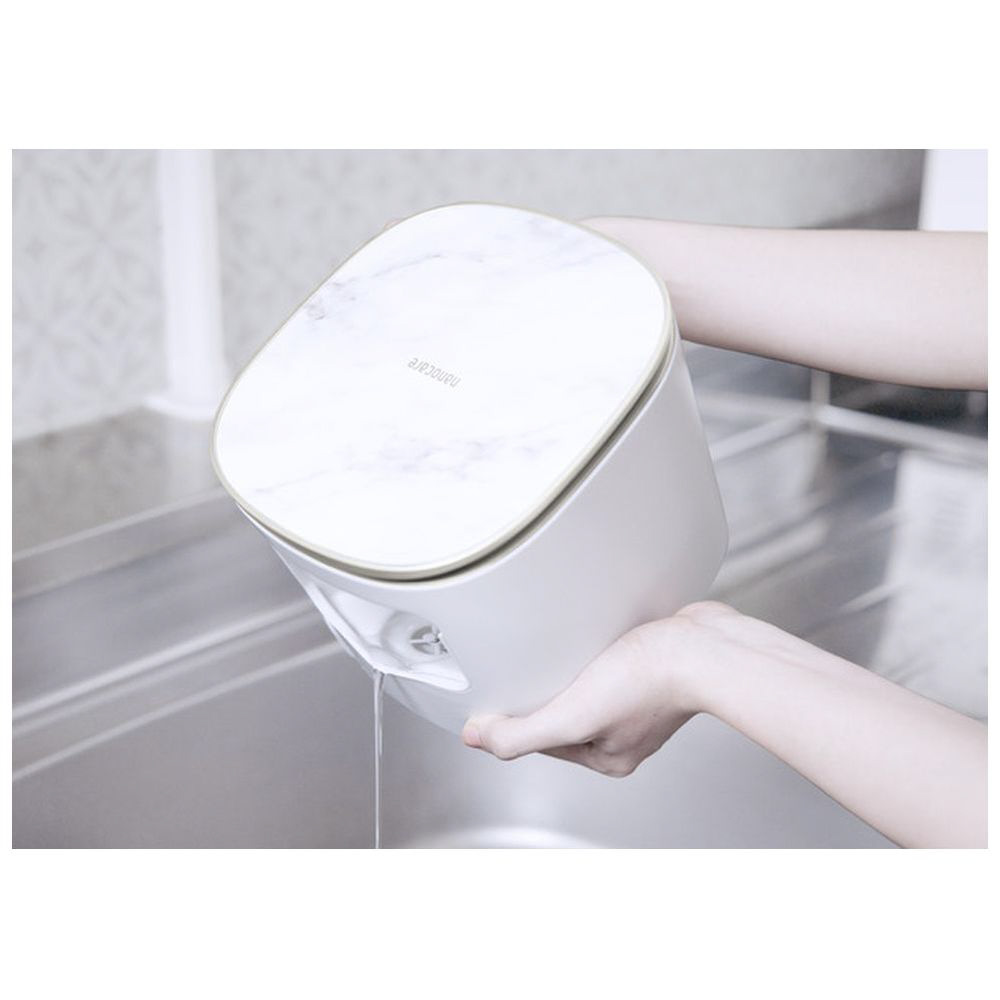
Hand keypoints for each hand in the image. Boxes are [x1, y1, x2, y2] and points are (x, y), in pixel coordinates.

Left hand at [462, 601, 745, 776]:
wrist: (704, 645)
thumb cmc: (648, 683)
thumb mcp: (572, 715)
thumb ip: (522, 734)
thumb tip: (476, 738)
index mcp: (606, 757)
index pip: (543, 740)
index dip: (519, 716)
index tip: (502, 691)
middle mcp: (624, 733)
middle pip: (565, 712)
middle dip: (547, 690)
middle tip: (532, 664)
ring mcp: (641, 700)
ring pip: (588, 687)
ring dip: (573, 667)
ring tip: (562, 646)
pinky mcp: (652, 667)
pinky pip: (611, 662)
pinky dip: (597, 649)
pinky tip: (593, 634)